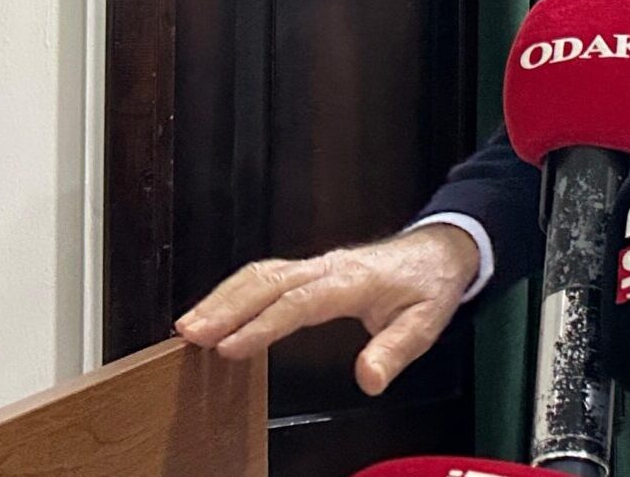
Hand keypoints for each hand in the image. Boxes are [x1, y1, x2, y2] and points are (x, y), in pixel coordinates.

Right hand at [174, 224, 480, 395]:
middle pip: (269, 282)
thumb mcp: (426, 322)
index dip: (262, 324)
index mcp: (353, 280)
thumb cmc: (430, 285)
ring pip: (261, 274)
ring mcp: (317, 264)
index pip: (299, 302)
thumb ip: (396, 350)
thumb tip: (369, 380)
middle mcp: (328, 267)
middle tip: (189, 335)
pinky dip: (234, 290)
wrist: (441, 249)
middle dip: (226, 306)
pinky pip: (266, 275)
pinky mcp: (310, 268)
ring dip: (223, 297)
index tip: (229, 347)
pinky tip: (213, 311)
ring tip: (188, 327)